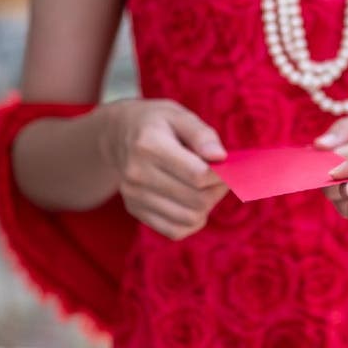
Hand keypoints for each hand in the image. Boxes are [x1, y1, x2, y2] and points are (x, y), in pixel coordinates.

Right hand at [99, 99, 229, 239]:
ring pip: (189, 218)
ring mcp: (133, 195)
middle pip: (197, 200)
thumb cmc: (159, 123)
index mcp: (149, 145)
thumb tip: (220, 157)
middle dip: (218, 190)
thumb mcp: (180, 115)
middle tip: (221, 177)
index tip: (229, 166)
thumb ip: (202, 135)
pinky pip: (175, 231)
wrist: (119, 134)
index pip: (198, 175)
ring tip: (206, 187)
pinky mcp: (135, 210)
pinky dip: (192, 221)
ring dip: (207, 206)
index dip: (223, 175)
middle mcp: (137, 173)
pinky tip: (193, 203)